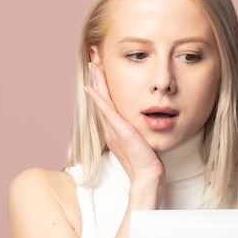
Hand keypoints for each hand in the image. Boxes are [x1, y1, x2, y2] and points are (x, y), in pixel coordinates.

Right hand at [84, 62, 163, 187]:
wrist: (146, 175)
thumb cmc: (146, 162)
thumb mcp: (141, 143)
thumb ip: (138, 133)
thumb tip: (144, 125)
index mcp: (115, 132)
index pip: (107, 106)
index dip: (102, 89)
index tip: (99, 73)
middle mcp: (110, 129)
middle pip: (101, 100)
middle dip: (97, 80)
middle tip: (92, 61)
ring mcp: (113, 130)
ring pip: (102, 101)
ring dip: (97, 82)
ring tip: (92, 65)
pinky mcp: (119, 130)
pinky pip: (106, 111)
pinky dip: (98, 98)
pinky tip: (91, 87)